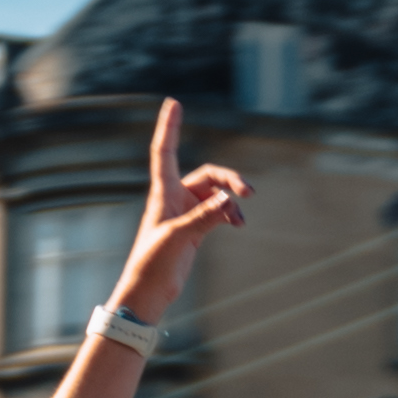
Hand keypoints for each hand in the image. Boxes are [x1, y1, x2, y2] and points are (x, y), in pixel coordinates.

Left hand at [114, 97, 250, 320]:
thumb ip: (203, 218)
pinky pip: (218, 211)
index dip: (169, 127)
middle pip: (207, 175)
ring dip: (231, 201)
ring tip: (240, 218)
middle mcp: (174, 198)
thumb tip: (228, 200)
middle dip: (229, 179)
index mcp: (162, 194)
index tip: (173, 103)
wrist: (148, 293)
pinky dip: (230, 214)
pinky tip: (238, 224)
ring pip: (216, 193)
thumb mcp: (178, 238)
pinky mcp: (195, 228)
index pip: (164, 152)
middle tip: (249, 193)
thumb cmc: (153, 265)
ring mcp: (186, 213)